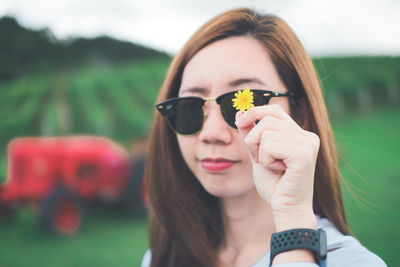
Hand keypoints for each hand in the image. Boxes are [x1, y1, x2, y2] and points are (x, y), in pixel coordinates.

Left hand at [235, 104, 318, 229]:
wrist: (285, 209)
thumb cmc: (273, 184)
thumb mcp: (257, 153)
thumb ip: (251, 133)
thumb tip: (241, 112)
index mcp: (299, 134)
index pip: (275, 110)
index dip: (255, 112)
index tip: (240, 121)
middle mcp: (307, 136)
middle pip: (267, 119)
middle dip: (254, 140)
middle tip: (262, 160)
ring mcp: (308, 144)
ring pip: (266, 133)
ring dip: (260, 153)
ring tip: (273, 167)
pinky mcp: (303, 154)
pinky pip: (270, 145)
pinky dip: (266, 160)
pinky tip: (278, 171)